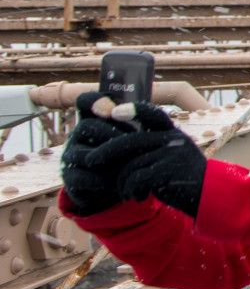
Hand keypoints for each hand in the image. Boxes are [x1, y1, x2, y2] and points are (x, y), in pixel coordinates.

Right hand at [60, 92, 149, 215]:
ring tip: (131, 166)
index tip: (110, 109)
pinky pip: (83, 177)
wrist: (121, 187)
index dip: (94, 101)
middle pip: (87, 126)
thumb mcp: (138, 136)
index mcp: (95, 119)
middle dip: (113, 135)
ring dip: (111, 161)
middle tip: (134, 145)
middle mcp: (78, 134)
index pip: (86, 101)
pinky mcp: (70, 178)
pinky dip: (104, 181)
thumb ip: (139, 120)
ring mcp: (70, 155)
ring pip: (85, 154)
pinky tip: (120, 183)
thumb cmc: (133, 155)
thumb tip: (131, 110)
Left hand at [87, 104, 206, 217]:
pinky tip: (139, 197)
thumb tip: (120, 144)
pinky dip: (132, 191)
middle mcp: (173, 139)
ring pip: (130, 164)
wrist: (212, 197)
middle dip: (106, 151)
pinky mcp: (169, 171)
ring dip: (122, 182)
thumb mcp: (174, 157)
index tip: (115, 112)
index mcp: (173, 133)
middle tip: (90, 160)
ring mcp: (172, 154)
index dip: (133, 110)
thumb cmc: (187, 179)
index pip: (152, 113)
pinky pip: (137, 179)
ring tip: (126, 192)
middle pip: (130, 141)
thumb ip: (155, 147)